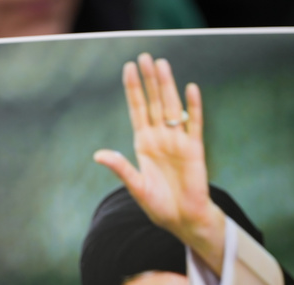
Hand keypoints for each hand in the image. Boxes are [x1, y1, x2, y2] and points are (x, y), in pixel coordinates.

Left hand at [94, 53, 226, 272]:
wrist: (182, 219)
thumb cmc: (158, 205)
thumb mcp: (136, 186)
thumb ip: (120, 167)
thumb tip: (99, 154)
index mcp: (144, 144)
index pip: (137, 110)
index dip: (133, 89)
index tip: (128, 68)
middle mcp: (160, 138)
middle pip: (154, 102)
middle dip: (149, 80)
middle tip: (145, 56)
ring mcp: (178, 141)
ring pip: (172, 107)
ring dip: (167, 86)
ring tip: (162, 64)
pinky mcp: (194, 149)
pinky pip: (194, 124)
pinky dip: (193, 108)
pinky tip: (191, 89)